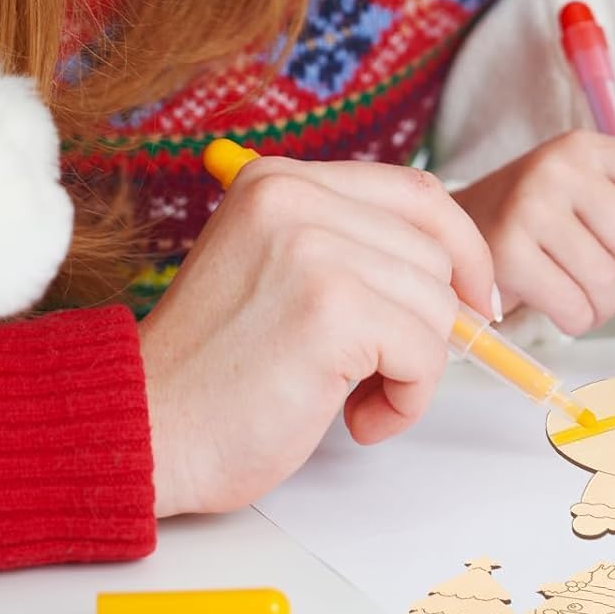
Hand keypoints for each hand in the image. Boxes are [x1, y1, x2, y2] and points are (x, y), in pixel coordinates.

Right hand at [139, 158, 494, 515]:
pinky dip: (407, 398)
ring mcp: (314, 249)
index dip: (461, 247)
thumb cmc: (215, 372)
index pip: (416, 192)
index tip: (472, 298)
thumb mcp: (279, 272)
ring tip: (356, 400)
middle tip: (384, 373)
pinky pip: (425, 352)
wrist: (141, 432)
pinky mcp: (332, 309)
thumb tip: (459, 275)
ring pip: (436, 305)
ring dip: (414, 369)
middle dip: (430, 324)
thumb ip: (352, 250)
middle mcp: (296, 200)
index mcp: (281, 181)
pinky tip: (356, 419)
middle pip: (434, 252)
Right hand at [454, 131, 614, 335]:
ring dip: (596, 301)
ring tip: (568, 283)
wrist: (457, 232)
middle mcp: (558, 168)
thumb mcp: (596, 193)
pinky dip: (573, 318)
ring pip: (606, 281)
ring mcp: (530, 207)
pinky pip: (575, 308)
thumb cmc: (540, 216)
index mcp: (587, 147)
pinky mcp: (508, 252)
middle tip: (587, 259)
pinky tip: (550, 300)